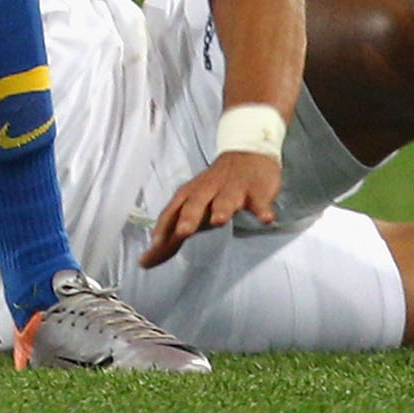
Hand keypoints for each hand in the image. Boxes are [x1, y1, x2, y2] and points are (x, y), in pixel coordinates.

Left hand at [137, 151, 283, 266]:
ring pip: (225, 199)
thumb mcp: (193, 205)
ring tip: (218, 220)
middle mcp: (208, 190)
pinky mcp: (256, 191)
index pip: (173, 211)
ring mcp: (232, 189)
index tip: (154, 245)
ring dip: (221, 208)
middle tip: (182, 232)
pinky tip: (266, 218)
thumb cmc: (214, 188)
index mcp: (190, 194)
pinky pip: (259, 201)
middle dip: (189, 217)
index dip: (164, 227)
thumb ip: (173, 232)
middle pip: (195, 202)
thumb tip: (147, 260)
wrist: (248, 152)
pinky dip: (262, 209)